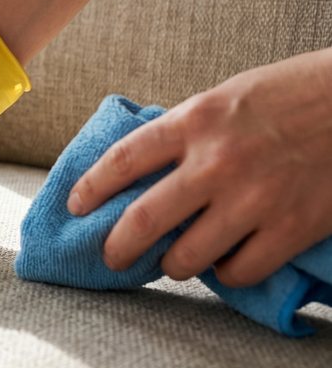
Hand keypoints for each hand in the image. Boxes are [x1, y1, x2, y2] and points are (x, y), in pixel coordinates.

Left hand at [68, 48, 331, 286]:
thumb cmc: (287, 95)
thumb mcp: (223, 100)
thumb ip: (184, 134)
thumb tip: (143, 171)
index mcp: (194, 120)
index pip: (122, 161)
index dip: (91, 189)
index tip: (76, 206)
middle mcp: (217, 161)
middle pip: (144, 220)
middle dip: (117, 247)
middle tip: (111, 257)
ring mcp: (255, 198)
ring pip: (187, 257)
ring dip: (172, 265)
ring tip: (172, 261)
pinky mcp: (292, 227)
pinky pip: (238, 270)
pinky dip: (224, 273)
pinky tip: (224, 261)